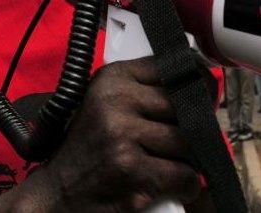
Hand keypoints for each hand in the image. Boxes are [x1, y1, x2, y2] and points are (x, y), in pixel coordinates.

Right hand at [38, 57, 202, 210]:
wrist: (57, 192)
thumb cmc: (90, 150)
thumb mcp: (109, 104)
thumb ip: (145, 90)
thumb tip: (201, 82)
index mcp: (112, 78)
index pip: (174, 69)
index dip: (197, 86)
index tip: (202, 99)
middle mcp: (115, 100)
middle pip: (186, 107)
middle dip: (194, 129)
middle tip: (184, 144)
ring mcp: (121, 134)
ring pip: (188, 142)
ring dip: (188, 161)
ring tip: (170, 166)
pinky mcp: (129, 168)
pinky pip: (183, 175)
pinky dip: (185, 187)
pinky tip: (169, 188)